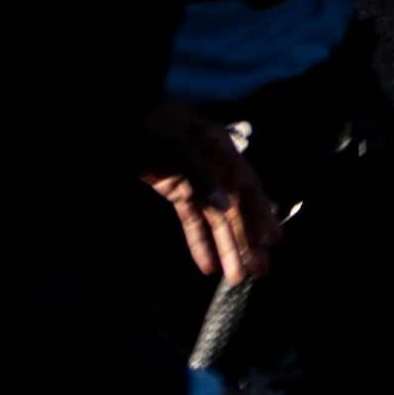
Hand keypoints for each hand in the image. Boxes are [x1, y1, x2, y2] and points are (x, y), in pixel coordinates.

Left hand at [139, 115, 280, 286]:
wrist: (120, 117)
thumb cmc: (150, 126)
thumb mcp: (174, 147)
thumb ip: (200, 178)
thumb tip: (225, 207)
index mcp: (220, 149)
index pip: (247, 187)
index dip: (261, 215)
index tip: (273, 242)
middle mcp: (214, 165)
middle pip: (235, 207)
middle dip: (247, 240)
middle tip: (260, 271)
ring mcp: (194, 178)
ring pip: (215, 218)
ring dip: (226, 247)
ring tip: (237, 277)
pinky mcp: (175, 189)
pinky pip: (191, 219)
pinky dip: (198, 241)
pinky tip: (206, 265)